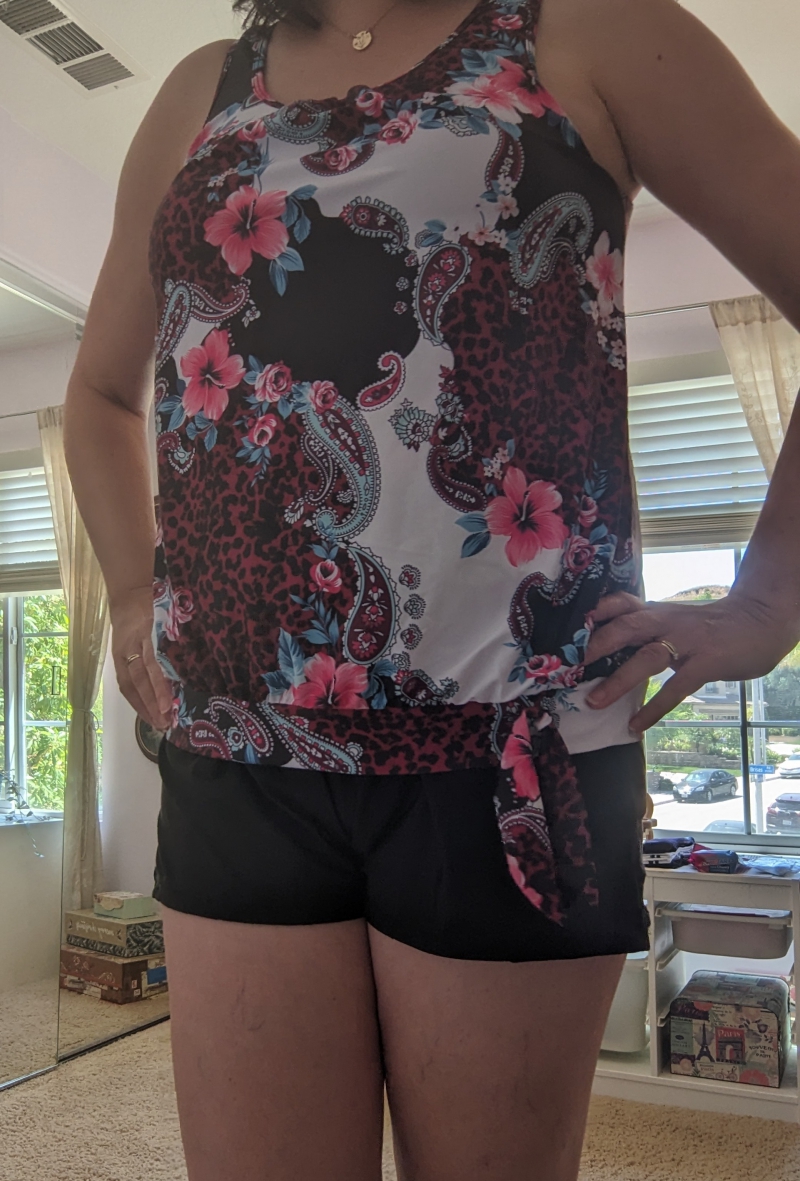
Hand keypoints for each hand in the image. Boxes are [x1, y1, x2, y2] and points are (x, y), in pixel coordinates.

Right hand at [110, 586, 172, 730]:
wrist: (129, 593)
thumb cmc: (160, 602)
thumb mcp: (174, 612)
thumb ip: (185, 635)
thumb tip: (207, 662)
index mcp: (150, 628)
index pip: (154, 662)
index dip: (160, 686)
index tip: (168, 706)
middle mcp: (135, 641)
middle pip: (142, 676)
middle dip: (153, 701)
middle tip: (167, 722)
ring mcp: (123, 650)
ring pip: (132, 682)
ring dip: (144, 706)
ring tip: (158, 724)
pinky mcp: (117, 657)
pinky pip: (124, 683)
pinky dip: (135, 701)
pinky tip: (146, 715)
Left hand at [582, 590, 799, 733]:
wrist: (760, 620)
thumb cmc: (710, 626)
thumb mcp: (674, 619)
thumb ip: (646, 629)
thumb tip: (608, 647)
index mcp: (657, 611)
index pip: (620, 603)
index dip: (593, 613)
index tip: (566, 628)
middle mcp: (667, 621)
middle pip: (626, 626)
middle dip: (595, 645)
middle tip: (567, 666)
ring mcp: (688, 640)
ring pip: (647, 657)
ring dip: (617, 681)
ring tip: (593, 702)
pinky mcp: (707, 662)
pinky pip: (676, 687)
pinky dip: (654, 708)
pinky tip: (636, 726)